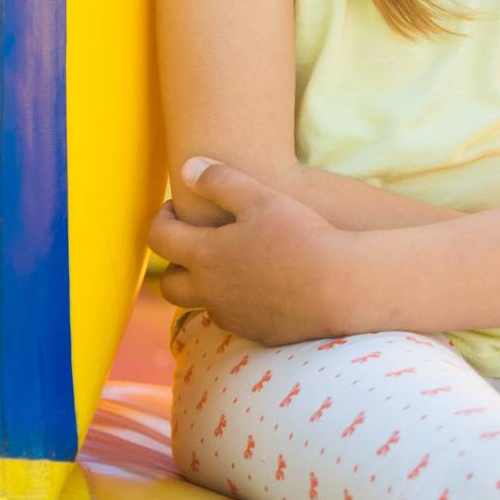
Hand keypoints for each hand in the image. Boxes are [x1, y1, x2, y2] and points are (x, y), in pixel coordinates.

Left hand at [147, 158, 349, 346]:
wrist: (340, 288)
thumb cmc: (300, 236)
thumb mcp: (260, 198)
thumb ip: (220, 181)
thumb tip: (187, 167)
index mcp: (205, 256)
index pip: (159, 239)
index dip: (161, 218)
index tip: (176, 207)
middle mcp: (211, 292)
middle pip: (169, 285)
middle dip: (172, 262)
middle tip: (193, 241)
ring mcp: (233, 316)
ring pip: (201, 304)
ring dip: (205, 283)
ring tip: (230, 261)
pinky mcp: (257, 331)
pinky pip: (234, 317)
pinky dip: (236, 299)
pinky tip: (261, 282)